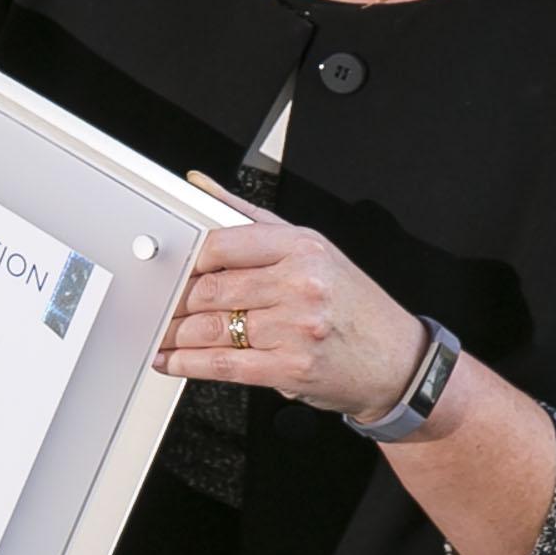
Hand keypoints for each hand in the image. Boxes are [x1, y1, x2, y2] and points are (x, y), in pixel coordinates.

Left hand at [160, 173, 426, 419]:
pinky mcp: (292, 368)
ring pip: (213, 328)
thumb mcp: (312, 248)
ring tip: (158, 333)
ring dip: (175, 334)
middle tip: (155, 305)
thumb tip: (200, 186)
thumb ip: (250, 217)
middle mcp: (300, 284)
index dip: (186, 259)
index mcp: (301, 247)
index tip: (168, 269)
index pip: (221, 243)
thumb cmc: (352, 303)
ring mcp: (297, 328)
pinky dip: (188, 364)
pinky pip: (224, 364)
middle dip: (175, 301)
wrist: (400, 362)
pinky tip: (171, 360)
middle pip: (212, 289)